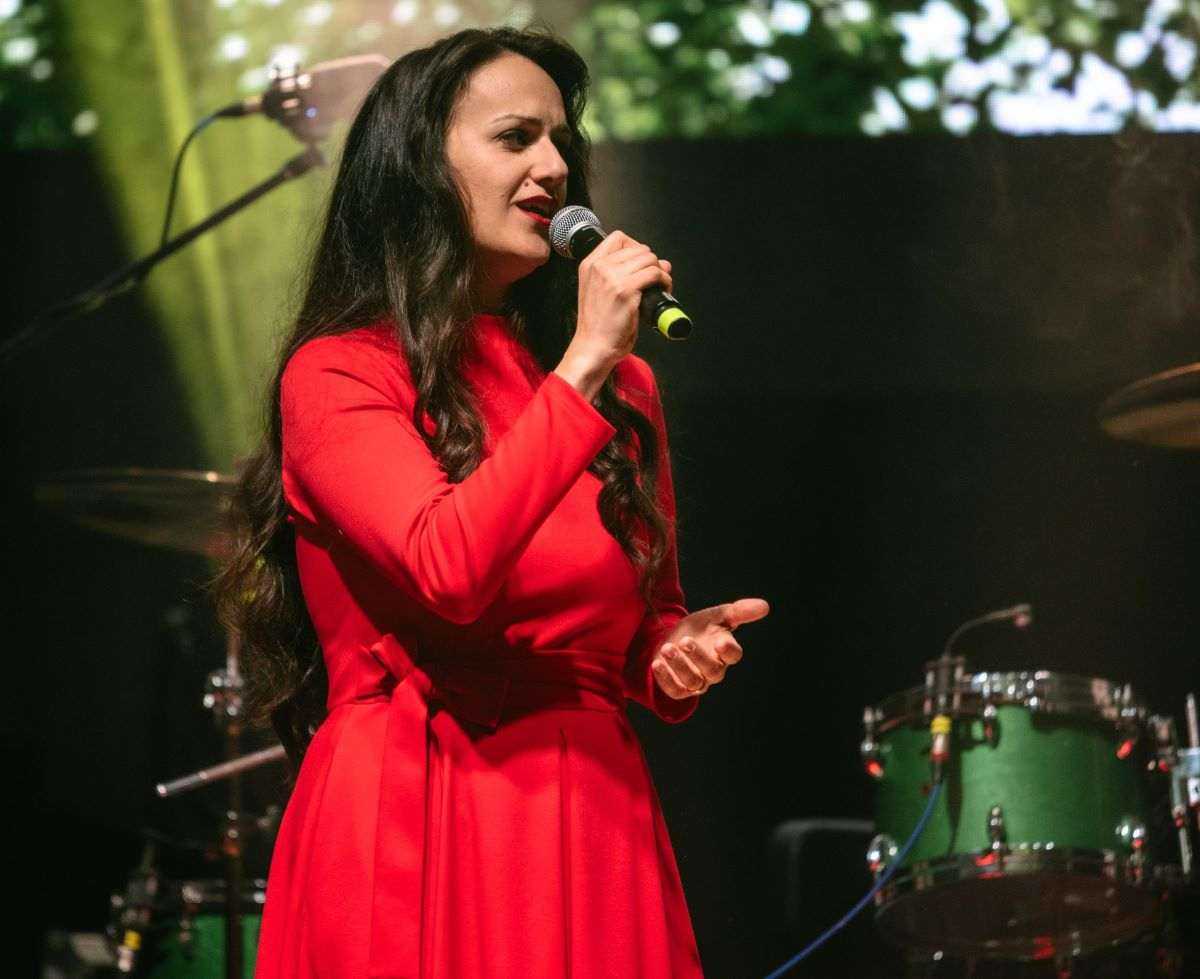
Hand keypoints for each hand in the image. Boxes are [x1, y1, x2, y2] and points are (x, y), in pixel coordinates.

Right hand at [555, 232, 672, 398]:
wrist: (593, 347)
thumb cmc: (598, 326)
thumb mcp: (601, 293)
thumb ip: (625, 274)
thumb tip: (661, 263)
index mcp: (589, 265)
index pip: (618, 238)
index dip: (635, 247)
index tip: (640, 265)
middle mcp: (598, 267)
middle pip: (637, 247)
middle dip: (651, 262)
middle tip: (654, 279)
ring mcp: (611, 277)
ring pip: (649, 258)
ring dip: (660, 271)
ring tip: (660, 286)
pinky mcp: (625, 290)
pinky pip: (654, 273)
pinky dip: (664, 280)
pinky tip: (663, 290)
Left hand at [651, 598, 769, 699]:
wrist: (671, 638)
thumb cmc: (699, 628)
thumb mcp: (716, 615)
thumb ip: (738, 612)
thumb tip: (765, 606)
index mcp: (725, 651)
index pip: (734, 655)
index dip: (728, 650)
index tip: (720, 641)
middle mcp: (713, 669)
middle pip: (713, 670)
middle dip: (698, 656)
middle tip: (684, 641)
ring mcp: (697, 681)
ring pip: (693, 681)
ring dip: (679, 665)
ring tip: (667, 648)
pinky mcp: (679, 689)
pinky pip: (675, 690)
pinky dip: (665, 678)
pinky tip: (657, 663)